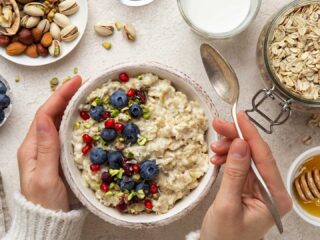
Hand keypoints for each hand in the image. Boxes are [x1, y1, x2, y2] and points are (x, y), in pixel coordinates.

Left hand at [17, 76, 81, 211]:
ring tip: (84, 94)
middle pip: (50, 114)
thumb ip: (46, 149)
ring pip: (58, 121)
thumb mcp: (46, 177)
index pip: (45, 115)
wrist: (48, 221)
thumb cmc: (46, 203)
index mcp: (32, 148)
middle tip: (83, 83)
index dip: (60, 96)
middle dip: (65, 96)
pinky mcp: (58, 156)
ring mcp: (48, 150)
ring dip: (69, 106)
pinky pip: (64, 132)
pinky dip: (73, 120)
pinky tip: (83, 116)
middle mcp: (38, 146)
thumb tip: (46, 120)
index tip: (76, 82)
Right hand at [201, 112, 291, 239]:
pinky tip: (217, 158)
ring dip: (229, 148)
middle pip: (255, 154)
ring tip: (214, 147)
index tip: (239, 117)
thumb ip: (235, 174)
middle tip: (218, 125)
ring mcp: (260, 188)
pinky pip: (239, 165)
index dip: (251, 135)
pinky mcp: (248, 187)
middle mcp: (271, 190)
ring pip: (246, 157)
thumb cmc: (224, 237)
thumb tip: (240, 144)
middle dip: (236, 138)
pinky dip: (227, 158)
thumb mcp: (227, 205)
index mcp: (275, 197)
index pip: (264, 158)